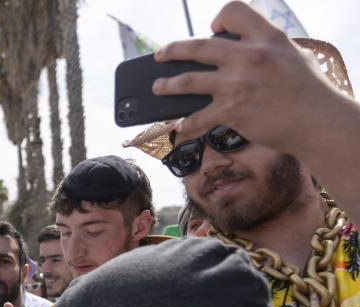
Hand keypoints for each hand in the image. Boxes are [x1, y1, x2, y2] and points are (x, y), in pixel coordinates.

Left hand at [152, 1, 337, 156]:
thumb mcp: (293, 54)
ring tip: (158, 87)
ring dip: (167, 85)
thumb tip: (242, 49)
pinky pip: (197, 117)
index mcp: (266, 37)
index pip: (232, 11)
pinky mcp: (231, 111)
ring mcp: (236, 85)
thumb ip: (265, 48)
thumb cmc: (310, 90)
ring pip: (187, 81)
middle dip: (172, 50)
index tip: (212, 30)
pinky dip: (186, 123)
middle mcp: (248, 57)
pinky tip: (180, 125)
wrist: (318, 122)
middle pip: (197, 46)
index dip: (219, 19)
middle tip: (161, 54)